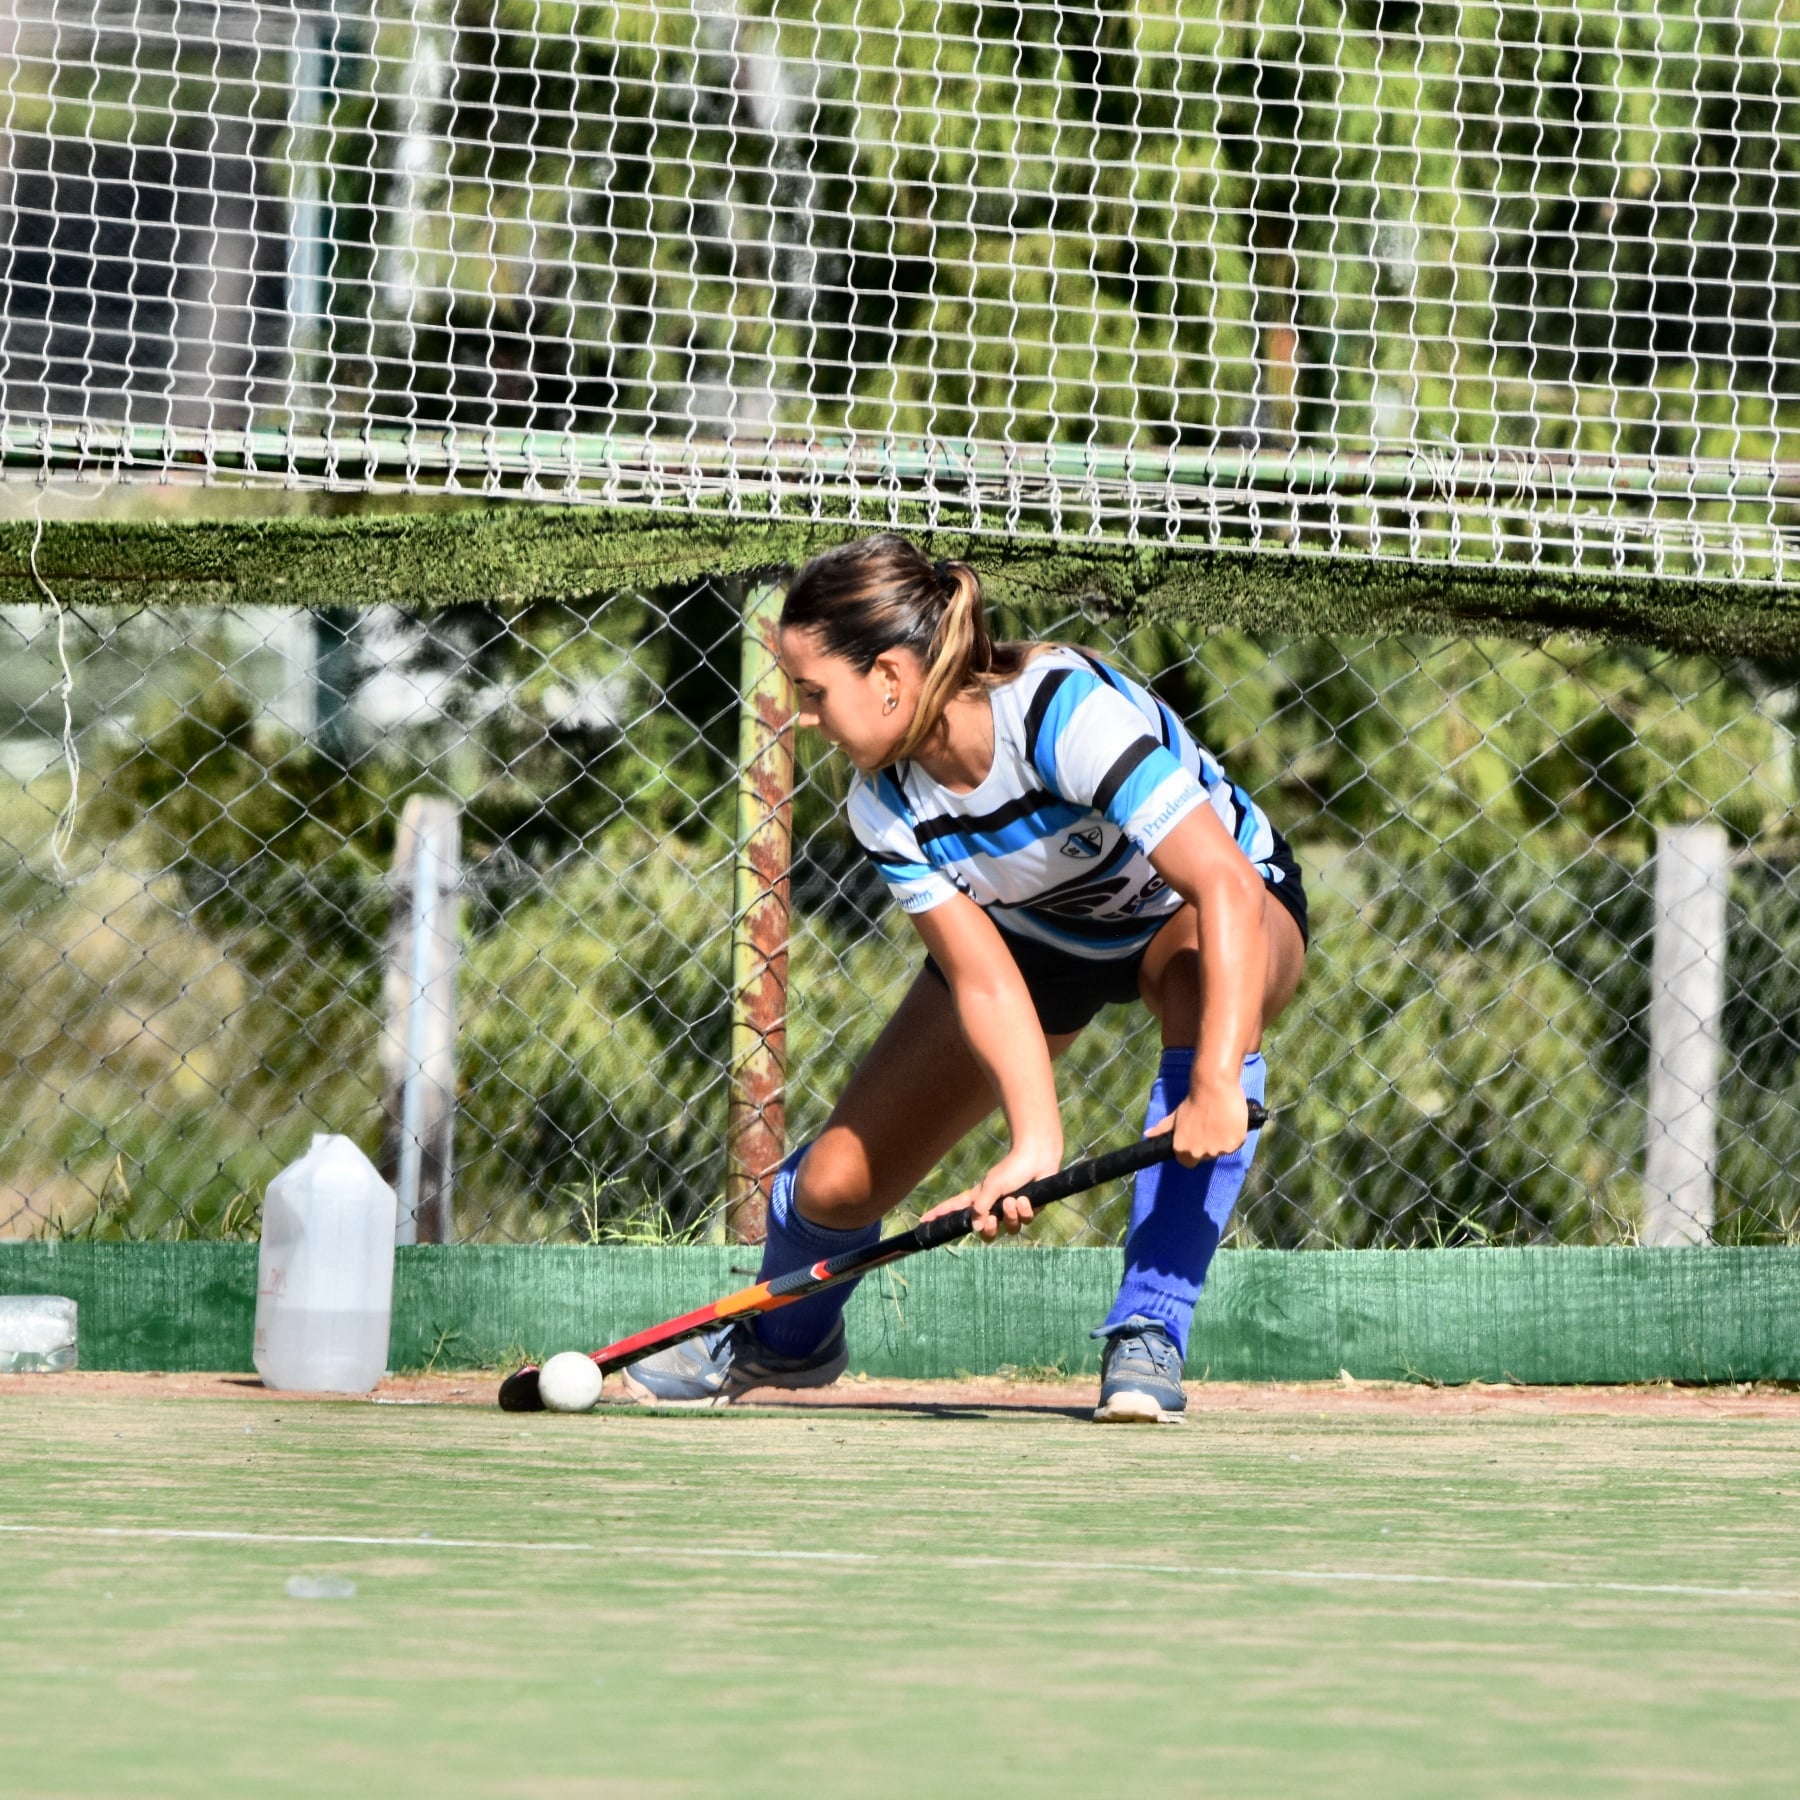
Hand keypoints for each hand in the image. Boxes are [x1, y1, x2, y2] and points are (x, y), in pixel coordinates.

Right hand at [919, 1139, 1063, 1241]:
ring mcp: (1012, 1211)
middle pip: (986, 1233)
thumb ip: (981, 1207)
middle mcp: (994, 1208)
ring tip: (1013, 1200)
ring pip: (1009, 1229)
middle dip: (989, 1230)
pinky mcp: (1029, 1211)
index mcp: (980, 1199)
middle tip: (992, 1220)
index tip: (923, 1222)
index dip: (940, 1216)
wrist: (1037, 1159)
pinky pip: (1025, 1221)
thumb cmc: (1011, 1169)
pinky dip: (1025, 1210)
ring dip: (1010, 1215)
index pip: (956, 1209)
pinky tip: (1026, 1198)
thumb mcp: (991, 1187)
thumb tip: (974, 1227)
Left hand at [1148, 1080, 1249, 1166]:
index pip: (1188, 1162)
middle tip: (1210, 1126)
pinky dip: (1235, 1136)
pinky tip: (1231, 1122)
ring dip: (1222, 1140)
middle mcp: (1199, 1152)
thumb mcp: (1175, 1116)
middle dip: (1208, 1144)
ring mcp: (1217, 1150)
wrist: (1214, 1087)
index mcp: (1182, 1148)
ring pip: (1222, 1151)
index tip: (1198, 1138)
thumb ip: (1162, 1129)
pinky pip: (1235, 1145)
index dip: (1192, 1151)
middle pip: (1206, 1156)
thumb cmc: (1194, 1100)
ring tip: (1220, 1122)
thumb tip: (1146, 1135)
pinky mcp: (1234, 1144)